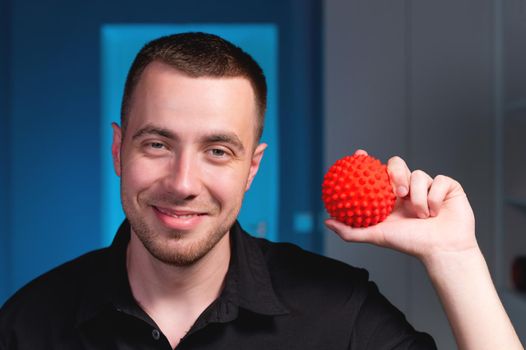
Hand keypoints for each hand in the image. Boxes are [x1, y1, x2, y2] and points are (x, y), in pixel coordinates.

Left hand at [325, 150, 477, 262]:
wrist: (442, 250)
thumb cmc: (411, 244)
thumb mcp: (377, 236)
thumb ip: (351, 230)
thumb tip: (326, 221)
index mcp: (391, 196)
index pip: (376, 172)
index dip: (366, 161)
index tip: (358, 155)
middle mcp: (408, 187)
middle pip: (397, 164)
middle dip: (397, 173)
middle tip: (398, 192)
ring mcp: (428, 185)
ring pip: (419, 174)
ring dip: (418, 198)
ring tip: (420, 215)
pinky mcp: (448, 186)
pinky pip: (439, 181)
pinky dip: (435, 199)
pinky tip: (435, 213)